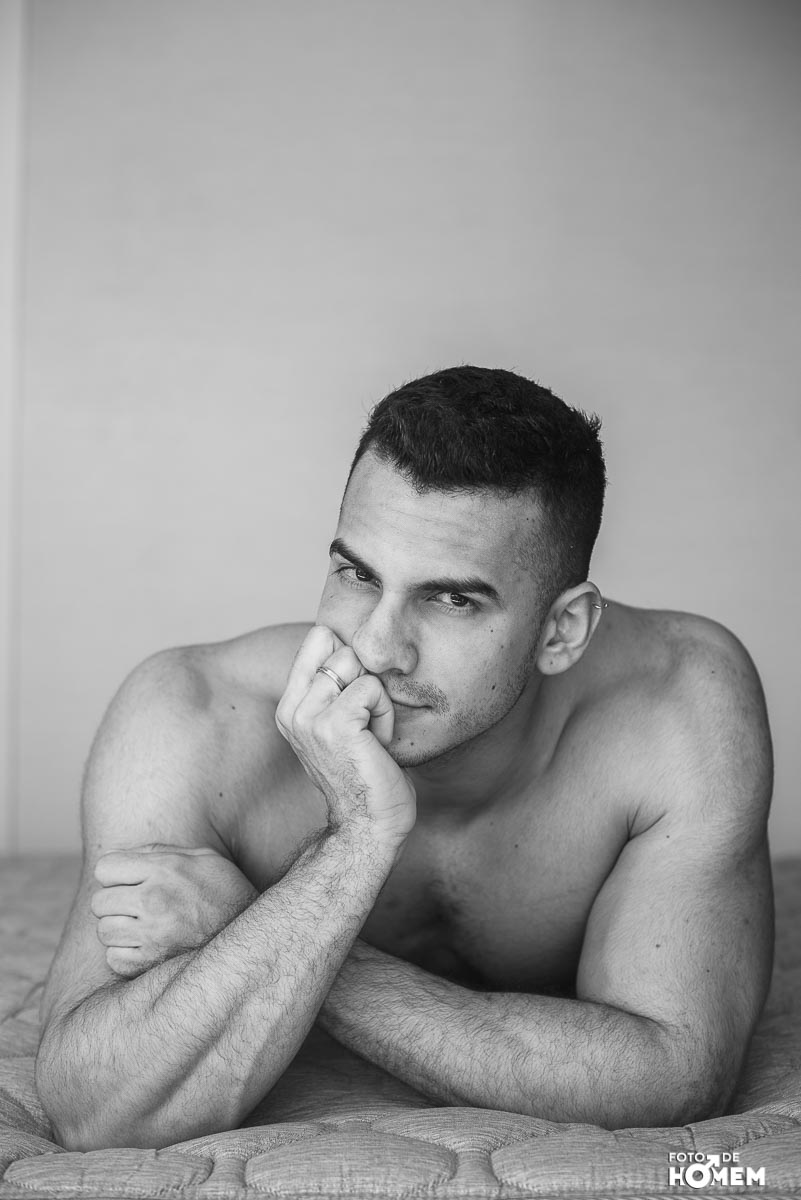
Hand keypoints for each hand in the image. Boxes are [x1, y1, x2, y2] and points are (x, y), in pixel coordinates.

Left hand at [91, 843, 257, 977]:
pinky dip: (126, 955)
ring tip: (144, 927)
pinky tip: (148, 947)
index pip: (105, 868)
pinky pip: (114, 958)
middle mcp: (153, 900)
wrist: (254, 936)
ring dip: (120, 929)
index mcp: (164, 869)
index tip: (130, 880)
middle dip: (116, 902)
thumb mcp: (203, 858)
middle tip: (138, 906)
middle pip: (100, 901)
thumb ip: (160, 852)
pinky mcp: (150, 965)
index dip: (116, 873)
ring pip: (104, 931)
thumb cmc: (227, 892)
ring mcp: (151, 935)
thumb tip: (120, 854)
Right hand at [275, 625, 415, 848]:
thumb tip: (340, 635)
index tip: (356, 703)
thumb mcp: (338, 723)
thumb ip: (331, 685)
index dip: (350, 661)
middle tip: (366, 726)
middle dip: (366, 682)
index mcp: (290, 707)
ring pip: (357, 665)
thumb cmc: (365, 774)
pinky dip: (385, 714)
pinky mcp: (335, 725)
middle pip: (341, 647)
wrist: (368, 825)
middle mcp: (293, 710)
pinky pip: (372, 688)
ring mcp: (310, 717)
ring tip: (371, 735)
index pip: (318, 639)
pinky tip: (377, 743)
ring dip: (377, 700)